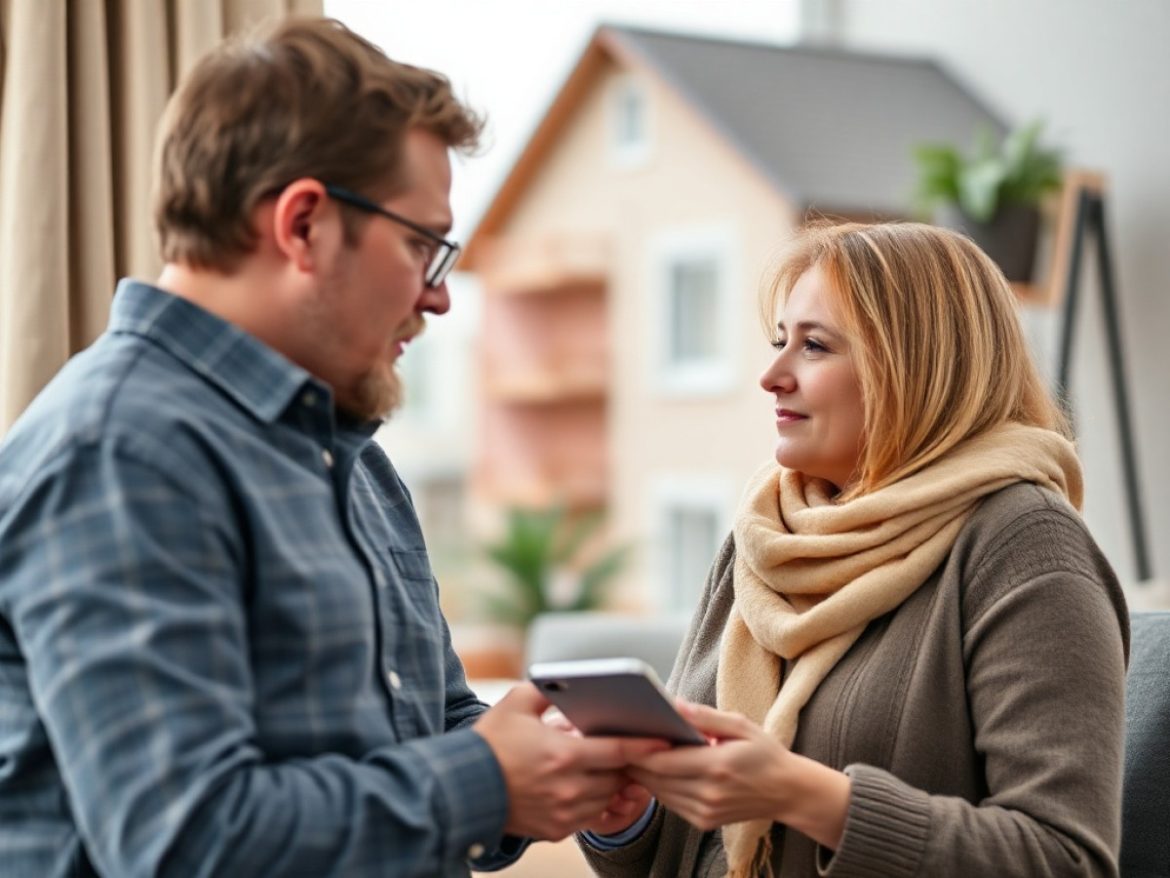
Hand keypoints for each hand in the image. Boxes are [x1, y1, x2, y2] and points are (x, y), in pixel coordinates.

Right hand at [473, 683, 668, 840]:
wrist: (463, 788)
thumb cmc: (490, 742)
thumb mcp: (517, 703)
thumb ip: (550, 689)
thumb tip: (574, 682)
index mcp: (563, 754)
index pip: (618, 750)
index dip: (645, 745)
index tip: (666, 740)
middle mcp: (568, 788)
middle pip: (618, 776)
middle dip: (627, 763)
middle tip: (634, 749)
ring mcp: (563, 813)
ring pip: (607, 798)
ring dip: (613, 783)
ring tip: (612, 766)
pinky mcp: (555, 830)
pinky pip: (590, 817)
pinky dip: (595, 802)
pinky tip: (590, 786)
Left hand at [629, 701, 849, 848]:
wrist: (787, 792)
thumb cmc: (764, 753)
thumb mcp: (740, 725)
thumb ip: (704, 716)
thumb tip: (673, 704)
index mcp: (716, 766)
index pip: (662, 761)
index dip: (638, 749)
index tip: (624, 733)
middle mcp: (708, 794)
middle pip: (654, 779)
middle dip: (634, 760)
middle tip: (619, 739)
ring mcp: (704, 812)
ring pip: (658, 793)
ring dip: (643, 774)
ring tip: (631, 752)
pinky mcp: (702, 822)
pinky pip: (669, 803)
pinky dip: (658, 786)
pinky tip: (655, 769)